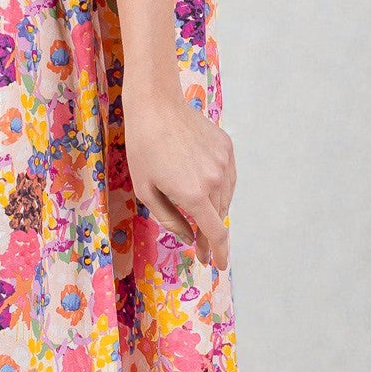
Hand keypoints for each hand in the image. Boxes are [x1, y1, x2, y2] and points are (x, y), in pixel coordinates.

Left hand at [121, 80, 236, 269]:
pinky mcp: (227, 147)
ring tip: (194, 207)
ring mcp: (224, 162)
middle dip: (210, 233)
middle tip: (200, 243)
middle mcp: (214, 180)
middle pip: (219, 216)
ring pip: (225, 197)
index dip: (219, 253)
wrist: (156, 106)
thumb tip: (190, 239)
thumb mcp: (146, 190)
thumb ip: (170, 219)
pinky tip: (202, 183)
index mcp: (193, 194)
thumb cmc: (143, 148)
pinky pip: (227, 176)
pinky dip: (218, 186)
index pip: (215, 233)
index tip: (219, 265)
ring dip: (213, 209)